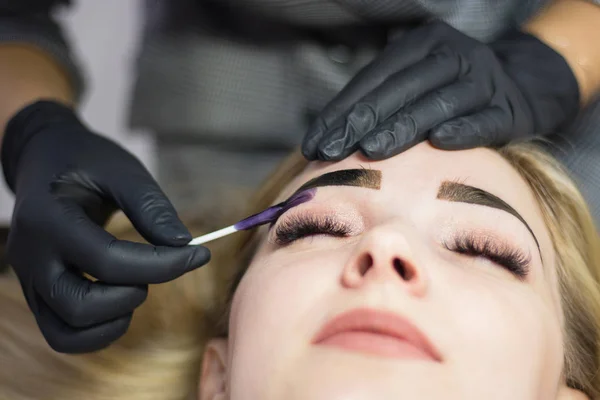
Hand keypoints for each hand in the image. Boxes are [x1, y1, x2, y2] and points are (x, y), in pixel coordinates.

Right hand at [1, 101, 209, 352]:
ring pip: (69, 330)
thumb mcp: (122, 170)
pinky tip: (123, 305)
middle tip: (159, 267)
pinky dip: (97, 333)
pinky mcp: (37, 294)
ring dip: (115, 319)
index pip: (107, 260)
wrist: (44, 161)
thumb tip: (184, 245)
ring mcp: (29, 280)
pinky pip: (62, 335)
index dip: (161, 264)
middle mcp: (31, 256)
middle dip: (133, 294)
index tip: (199, 254)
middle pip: (81, 305)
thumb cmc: (86, 161)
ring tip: (138, 286)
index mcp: (49, 218)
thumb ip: (151, 207)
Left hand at [302, 21, 579, 160]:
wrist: (522, 87)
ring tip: (370, 151)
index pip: (373, 78)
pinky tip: (440, 142)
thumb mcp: (414, 83)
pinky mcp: (510, 109)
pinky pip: (484, 121)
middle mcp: (454, 55)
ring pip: (438, 103)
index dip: (341, 110)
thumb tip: (325, 139)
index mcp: (423, 44)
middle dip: (362, 121)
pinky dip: (464, 130)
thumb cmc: (449, 92)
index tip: (314, 142)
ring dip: (403, 127)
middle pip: (401, 89)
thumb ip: (378, 102)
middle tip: (331, 151)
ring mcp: (484, 80)